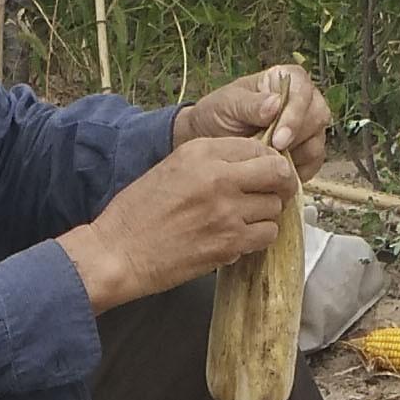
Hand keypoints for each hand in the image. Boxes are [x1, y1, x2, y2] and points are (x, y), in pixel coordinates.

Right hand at [66, 134, 302, 313]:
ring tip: (246, 219)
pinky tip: (240, 238)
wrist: (118, 252)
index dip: (267, 161)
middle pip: (277, 173)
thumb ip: (211, 162)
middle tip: (272, 194)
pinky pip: (266, 235)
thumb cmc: (138, 212)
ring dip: (266, 214)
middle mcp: (218, 177)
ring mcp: (227, 212)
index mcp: (201, 152)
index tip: (263, 173)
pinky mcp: (229, 243)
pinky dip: (258, 237)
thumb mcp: (172, 168)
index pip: (258, 147)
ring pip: (275, 207)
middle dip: (281, 184)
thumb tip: (250, 165)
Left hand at [178, 62, 332, 180]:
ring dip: (294, 157)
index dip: (295, 116)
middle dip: (296, 138)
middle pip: (318, 117)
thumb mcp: (227, 104)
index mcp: (287, 80)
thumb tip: (276, 104)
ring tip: (267, 163)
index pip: (303, 92)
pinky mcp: (308, 153)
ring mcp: (309, 128)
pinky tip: (275, 175)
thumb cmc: (219, 114)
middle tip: (273, 154)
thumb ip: (250, 104)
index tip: (278, 139)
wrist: (210, 140)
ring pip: (317, 143)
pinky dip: (296, 172)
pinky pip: (313, 164)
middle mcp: (304, 101)